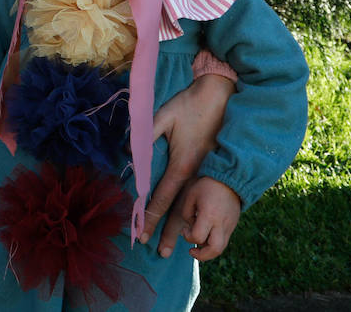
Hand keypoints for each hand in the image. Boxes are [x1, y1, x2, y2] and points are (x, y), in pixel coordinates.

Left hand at [141, 71, 231, 249]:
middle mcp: (195, 175)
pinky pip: (202, 198)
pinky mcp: (213, 168)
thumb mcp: (163, 116)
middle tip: (159, 253)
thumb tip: (128, 150)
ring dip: (184, 228)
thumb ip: (145, 134)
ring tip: (178, 247)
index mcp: (181, 165)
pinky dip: (197, 214)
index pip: (162, 198)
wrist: (222, 97)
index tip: (142, 235)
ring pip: (193, 208)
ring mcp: (207, 173)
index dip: (150, 217)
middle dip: (168, 233)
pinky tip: (194, 225)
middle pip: (180, 212)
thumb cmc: (190, 106)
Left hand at [169, 177, 240, 260]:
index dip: (188, 237)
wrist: (231, 179)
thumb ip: (186, 213)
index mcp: (209, 215)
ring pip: (221, 248)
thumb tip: (189, 228)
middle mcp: (221, 224)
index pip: (198, 237)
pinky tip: (206, 236)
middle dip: (202, 256)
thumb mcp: (191, 195)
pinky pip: (224, 241)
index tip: (185, 230)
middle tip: (192, 251)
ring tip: (198, 246)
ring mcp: (229, 226)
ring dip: (208, 251)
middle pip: (215, 250)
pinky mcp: (232, 226)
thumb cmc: (207, 185)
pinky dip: (214, 243)